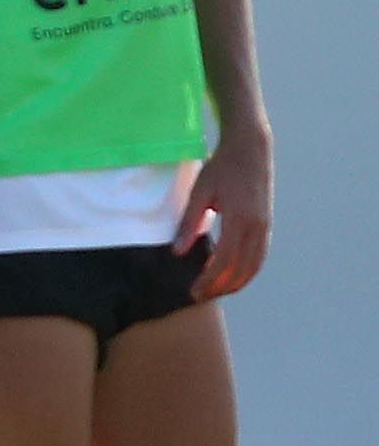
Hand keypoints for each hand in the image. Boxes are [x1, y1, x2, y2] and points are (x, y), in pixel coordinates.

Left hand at [175, 122, 273, 299]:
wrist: (250, 149)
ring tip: (215, 291)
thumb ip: (189, 222)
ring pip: (254, 266)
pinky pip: (259, 257)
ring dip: (236, 283)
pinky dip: (247, 271)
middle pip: (241, 269)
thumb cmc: (221, 167)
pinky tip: (232, 276)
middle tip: (200, 296)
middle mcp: (257, 228)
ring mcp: (265, 227)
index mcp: (240, 220)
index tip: (193, 290)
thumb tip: (178, 252)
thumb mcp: (200, 191)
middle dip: (221, 286)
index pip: (224, 261)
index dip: (209, 279)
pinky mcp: (266, 225)